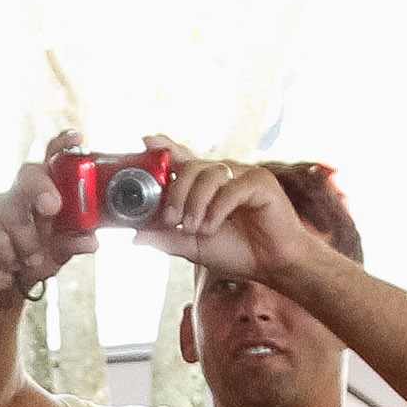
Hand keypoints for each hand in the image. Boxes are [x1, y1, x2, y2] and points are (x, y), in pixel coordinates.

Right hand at [0, 132, 93, 296]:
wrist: (7, 283)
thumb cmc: (38, 257)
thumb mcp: (60, 252)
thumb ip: (73, 243)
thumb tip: (91, 241)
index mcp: (45, 191)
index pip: (52, 158)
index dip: (63, 144)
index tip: (77, 138)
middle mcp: (20, 192)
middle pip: (27, 174)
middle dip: (41, 188)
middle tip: (52, 208)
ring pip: (12, 214)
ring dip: (27, 244)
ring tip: (32, 259)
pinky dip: (8, 259)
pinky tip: (11, 265)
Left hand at [136, 141, 321, 282]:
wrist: (272, 265)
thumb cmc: (237, 252)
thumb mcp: (193, 247)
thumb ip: (166, 238)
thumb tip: (134, 237)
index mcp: (206, 185)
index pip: (182, 159)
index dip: (165, 147)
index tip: (146, 142)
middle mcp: (223, 175)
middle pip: (191, 166)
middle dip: (176, 192)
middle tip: (172, 220)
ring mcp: (243, 175)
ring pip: (210, 174)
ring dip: (196, 202)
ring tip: (195, 229)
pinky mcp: (261, 183)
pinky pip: (233, 187)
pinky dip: (218, 208)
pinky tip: (214, 227)